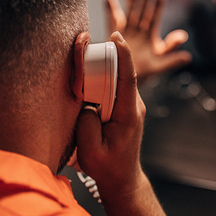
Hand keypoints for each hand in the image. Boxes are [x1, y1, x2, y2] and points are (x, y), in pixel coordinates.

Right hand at [75, 32, 145, 195]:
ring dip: (101, 68)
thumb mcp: (91, 150)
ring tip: (82, 65)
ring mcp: (130, 106)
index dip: (123, 55)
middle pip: (121, 73)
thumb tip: (85, 104)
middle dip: (106, 55)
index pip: (128, 78)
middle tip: (85, 45)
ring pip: (116, 79)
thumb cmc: (107, 167)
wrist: (122, 179)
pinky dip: (100, 80)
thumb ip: (87, 124)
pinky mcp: (122, 108)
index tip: (116, 36)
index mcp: (128, 115)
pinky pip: (113, 88)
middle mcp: (133, 106)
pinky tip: (86, 82)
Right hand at [105, 0, 190, 81]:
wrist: (125, 79)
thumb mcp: (160, 65)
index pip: (156, 16)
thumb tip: (187, 54)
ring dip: (130, 0)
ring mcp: (126, 31)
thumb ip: (172, 59)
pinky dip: (110, 9)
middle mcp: (139, 30)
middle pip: (142, 10)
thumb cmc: (145, 72)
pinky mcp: (113, 34)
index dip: (159, 4)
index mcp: (150, 35)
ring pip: (129, 12)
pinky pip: (111, 20)